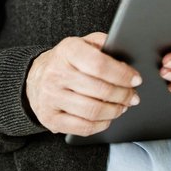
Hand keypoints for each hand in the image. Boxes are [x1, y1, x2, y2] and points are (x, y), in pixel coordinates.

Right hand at [25, 32, 142, 136]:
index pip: (99, 64)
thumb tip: (124, 50)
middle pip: (100, 90)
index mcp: (66, 51)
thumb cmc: (65, 62)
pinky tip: (107, 118)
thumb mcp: (80, 43)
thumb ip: (101, 43)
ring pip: (93, 111)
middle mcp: (56, 73)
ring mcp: (51, 97)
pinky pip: (84, 127)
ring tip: (122, 106)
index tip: (135, 79)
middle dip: (124, 95)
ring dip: (115, 111)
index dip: (122, 74)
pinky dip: (102, 125)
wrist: (34, 79)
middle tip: (133, 96)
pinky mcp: (50, 118)